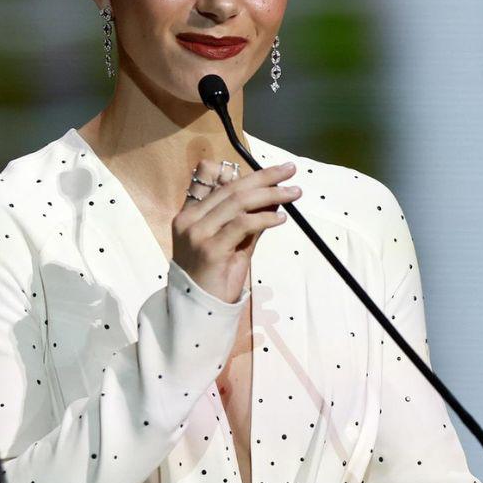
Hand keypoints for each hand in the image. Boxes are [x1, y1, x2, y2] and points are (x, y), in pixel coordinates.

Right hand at [172, 159, 299, 302]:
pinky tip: (280, 218)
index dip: (248, 174)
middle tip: (290, 171)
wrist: (200, 311)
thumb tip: (274, 198)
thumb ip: (249, 221)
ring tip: (293, 193)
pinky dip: (264, 218)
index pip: (219, 183)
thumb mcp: (234, 245)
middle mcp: (189, 220)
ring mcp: (197, 234)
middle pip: (232, 188)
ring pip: (238, 202)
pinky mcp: (210, 250)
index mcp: (189, 215)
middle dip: (265, 177)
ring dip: (270, 194)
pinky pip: (242, 224)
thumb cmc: (216, 279)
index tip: (274, 171)